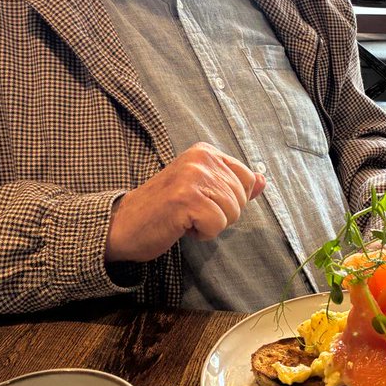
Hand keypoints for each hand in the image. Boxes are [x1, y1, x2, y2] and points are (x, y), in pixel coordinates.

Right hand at [105, 142, 265, 263]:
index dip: (229, 199)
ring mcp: (192, 177)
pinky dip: (202, 234)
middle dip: (220, 214)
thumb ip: (232, 184)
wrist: (123, 224)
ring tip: (184, 217)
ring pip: (232, 213)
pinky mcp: (186, 199)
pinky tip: (181, 226)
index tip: (201, 200)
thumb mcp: (201, 190)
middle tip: (189, 211)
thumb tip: (263, 181)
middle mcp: (200, 159)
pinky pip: (217, 226)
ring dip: (210, 224)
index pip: (246, 178)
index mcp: (204, 152)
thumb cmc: (163, 210)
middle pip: (241, 198)